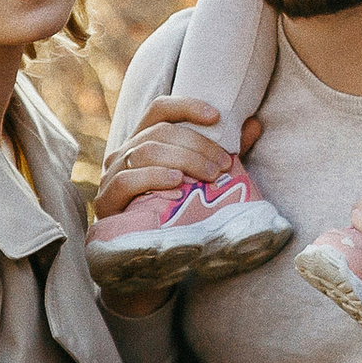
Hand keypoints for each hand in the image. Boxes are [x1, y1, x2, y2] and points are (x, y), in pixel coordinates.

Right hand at [94, 96, 258, 220]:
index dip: (187, 106)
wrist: (142, 256)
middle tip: (223, 165)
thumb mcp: (198, 180)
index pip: (160, 109)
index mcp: (144, 142)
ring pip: (145, 152)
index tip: (216, 116)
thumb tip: (255, 123)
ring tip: (209, 176)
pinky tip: (177, 184)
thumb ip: (222, 153)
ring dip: (183, 160)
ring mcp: (111, 175)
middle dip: (196, 145)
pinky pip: (127, 180)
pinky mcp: (106, 201)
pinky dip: (155, 178)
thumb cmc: (172, 211)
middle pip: (160, 132)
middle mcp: (124, 152)